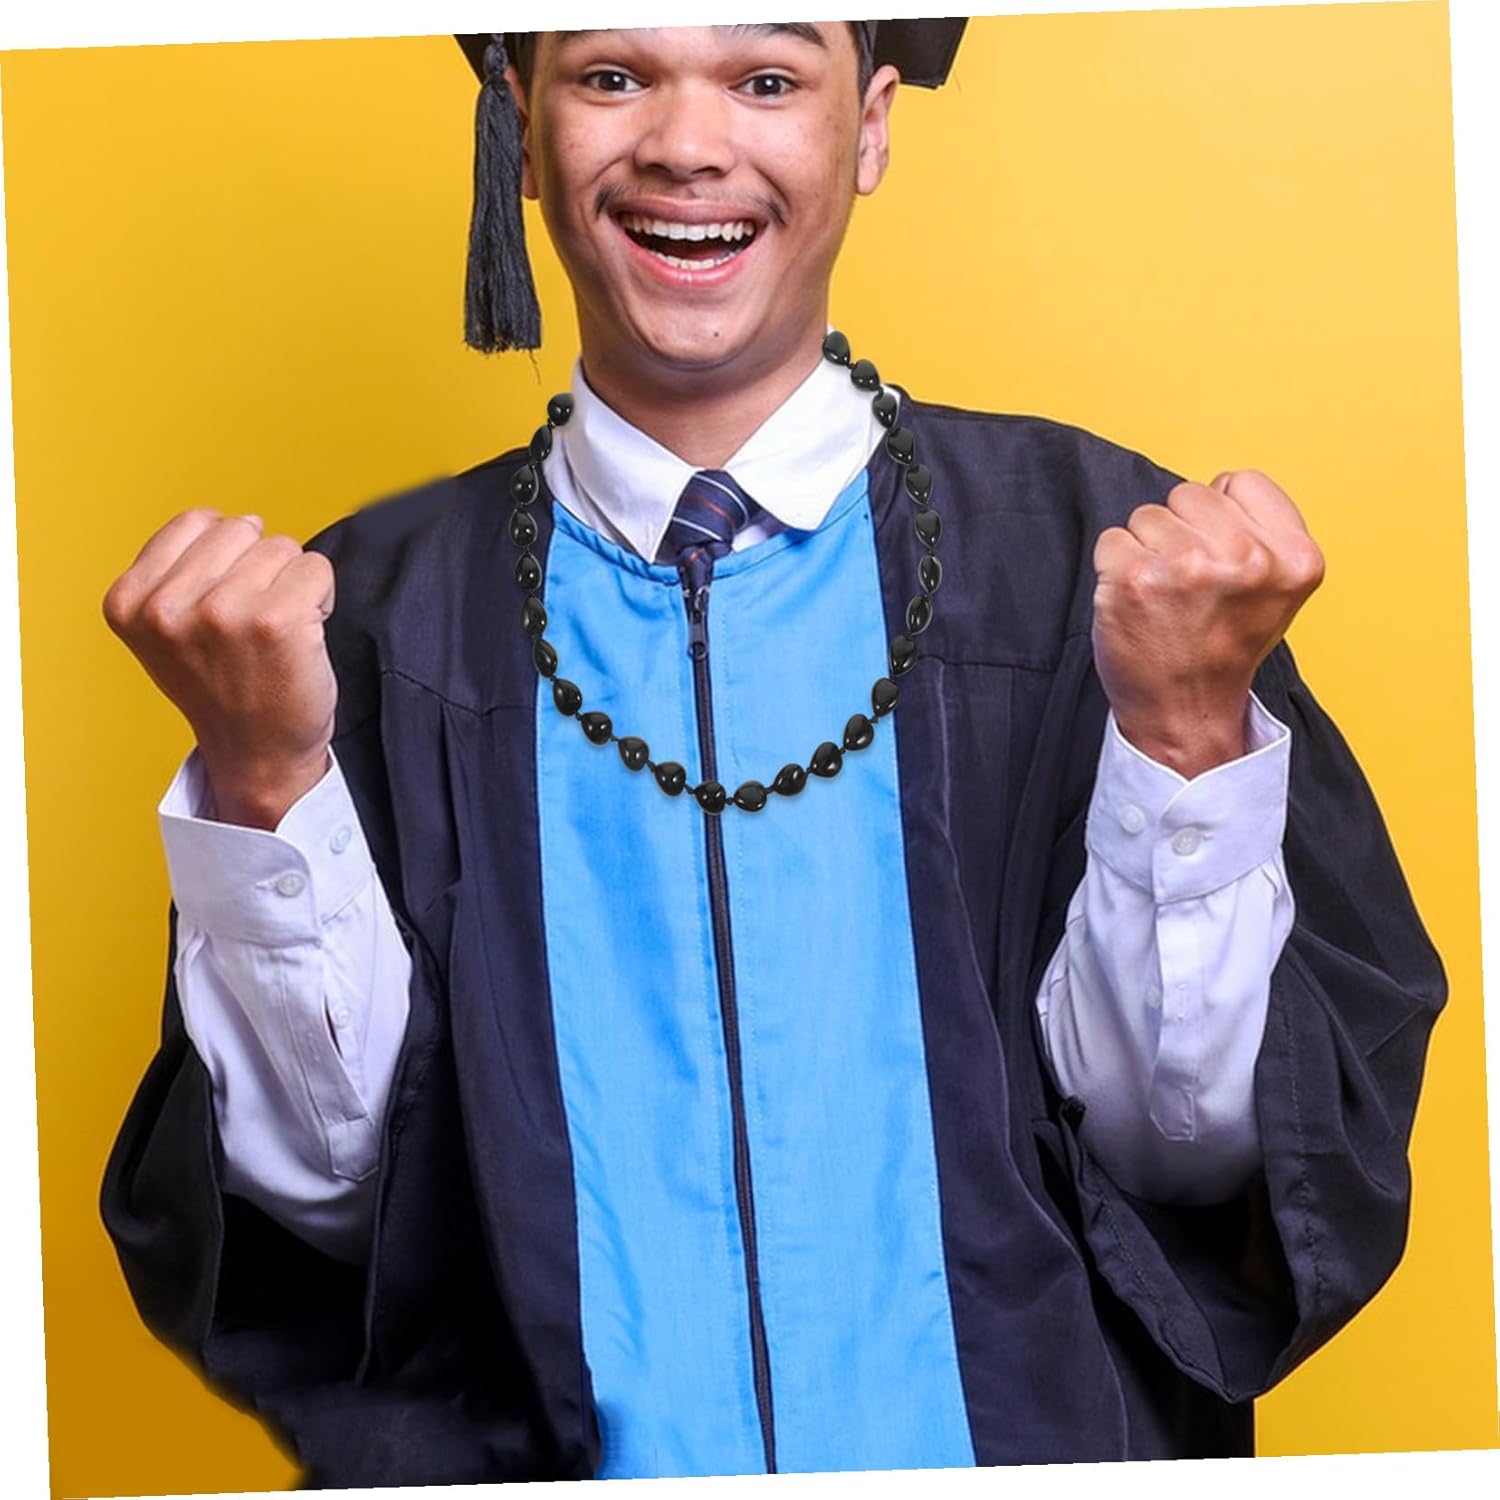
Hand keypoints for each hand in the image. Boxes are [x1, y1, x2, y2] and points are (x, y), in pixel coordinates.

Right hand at [103, 509, 337, 828]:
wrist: (258, 754)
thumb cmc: (224, 688)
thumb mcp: (167, 629)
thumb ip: (177, 571)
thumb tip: (231, 520)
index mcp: (129, 602)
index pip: (197, 521)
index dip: (225, 557)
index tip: (222, 606)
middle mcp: (168, 607)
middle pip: (242, 529)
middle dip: (259, 567)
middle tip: (253, 623)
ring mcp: (221, 612)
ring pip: (282, 547)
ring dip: (290, 585)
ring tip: (274, 633)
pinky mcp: (276, 620)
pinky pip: (316, 568)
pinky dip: (321, 597)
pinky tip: (301, 637)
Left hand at [1091, 470, 1324, 777]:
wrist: (1186, 711)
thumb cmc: (1223, 645)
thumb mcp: (1277, 588)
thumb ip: (1262, 530)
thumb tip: (1219, 485)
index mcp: (1295, 557)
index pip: (1240, 482)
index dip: (1222, 517)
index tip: (1222, 561)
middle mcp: (1246, 558)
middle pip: (1189, 493)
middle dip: (1182, 531)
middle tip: (1189, 586)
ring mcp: (1187, 567)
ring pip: (1148, 515)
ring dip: (1147, 550)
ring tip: (1164, 597)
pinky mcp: (1134, 578)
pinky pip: (1112, 539)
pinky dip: (1115, 568)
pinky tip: (1137, 603)